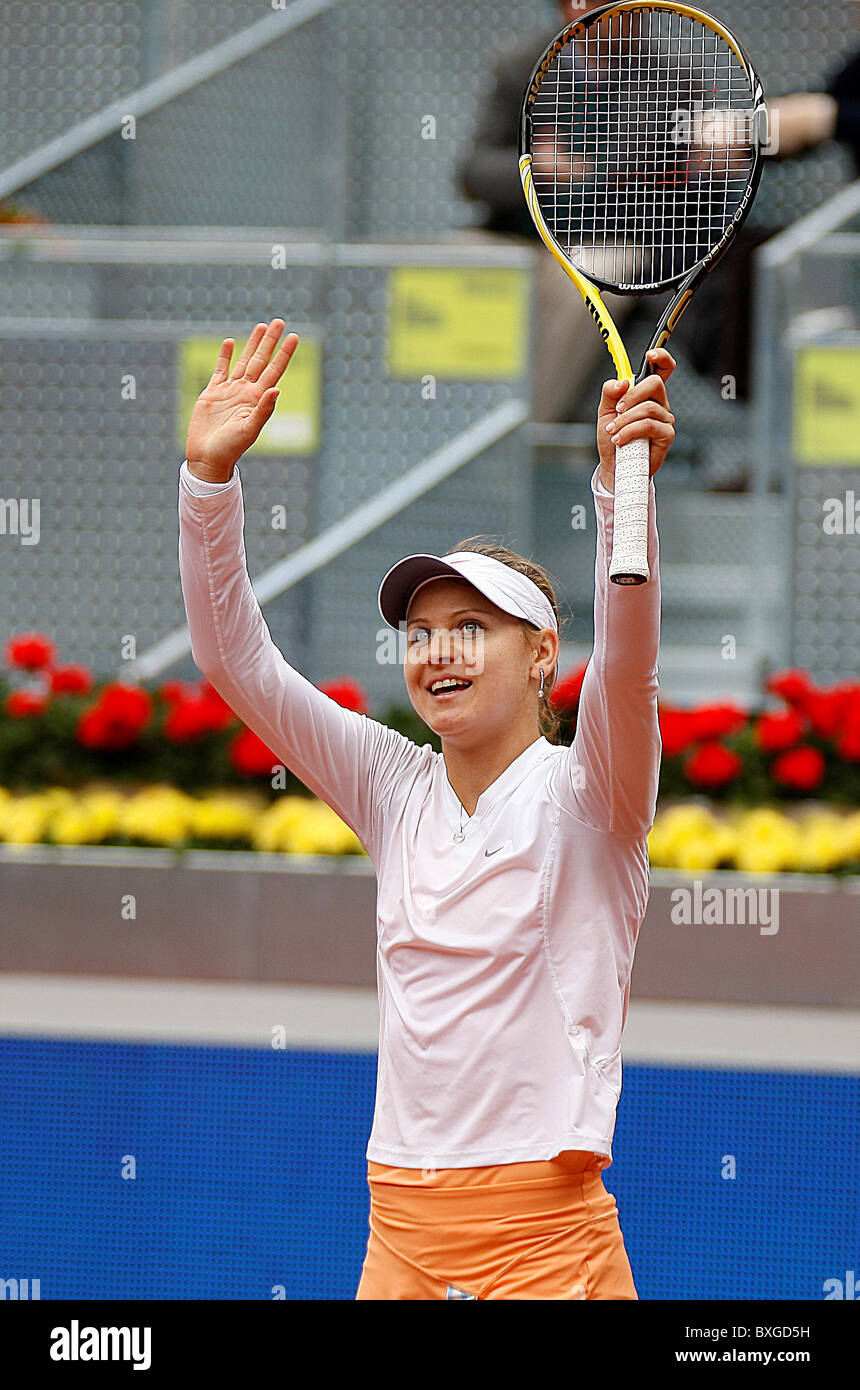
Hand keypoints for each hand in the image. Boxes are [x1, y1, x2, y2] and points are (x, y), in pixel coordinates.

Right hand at [185, 319, 298, 481]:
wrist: (208, 458)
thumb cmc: (231, 449)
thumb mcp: (249, 430)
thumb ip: (263, 410)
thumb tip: (276, 389)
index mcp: (258, 399)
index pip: (275, 371)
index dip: (284, 354)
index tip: (294, 337)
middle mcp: (246, 392)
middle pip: (261, 360)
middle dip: (270, 341)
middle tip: (279, 322)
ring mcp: (230, 391)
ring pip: (244, 361)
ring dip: (252, 344)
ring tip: (261, 326)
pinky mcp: (212, 393)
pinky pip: (220, 370)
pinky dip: (225, 356)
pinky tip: (231, 343)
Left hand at [597, 347, 675, 491]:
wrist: (614, 465)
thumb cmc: (613, 438)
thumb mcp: (605, 411)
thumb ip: (610, 392)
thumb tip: (622, 382)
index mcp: (647, 394)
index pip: (662, 369)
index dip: (661, 356)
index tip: (650, 354)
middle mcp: (659, 404)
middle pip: (655, 383)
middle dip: (632, 395)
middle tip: (617, 410)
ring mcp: (665, 419)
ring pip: (648, 407)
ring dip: (625, 420)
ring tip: (613, 432)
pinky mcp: (667, 435)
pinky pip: (649, 425)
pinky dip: (630, 431)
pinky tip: (620, 440)